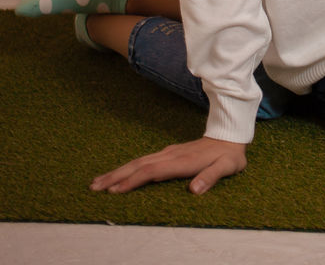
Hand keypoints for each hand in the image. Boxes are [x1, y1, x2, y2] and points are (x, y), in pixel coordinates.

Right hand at [91, 137, 246, 195]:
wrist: (230, 134)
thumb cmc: (229, 155)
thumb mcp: (226, 167)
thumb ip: (211, 177)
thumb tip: (194, 190)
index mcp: (182, 161)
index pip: (152, 172)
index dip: (134, 181)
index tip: (115, 191)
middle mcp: (170, 155)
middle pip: (138, 165)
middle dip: (116, 176)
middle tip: (94, 187)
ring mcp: (168, 153)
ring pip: (138, 162)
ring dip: (118, 172)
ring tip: (98, 181)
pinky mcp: (168, 154)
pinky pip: (143, 162)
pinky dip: (128, 169)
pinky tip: (120, 175)